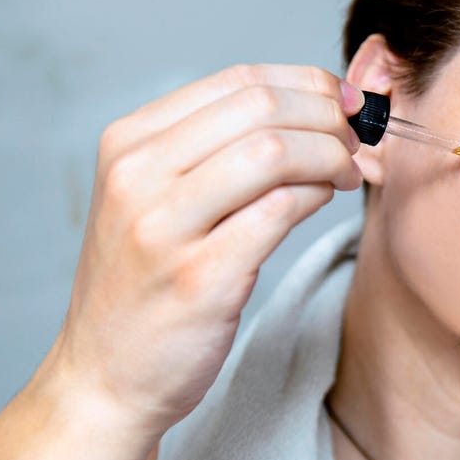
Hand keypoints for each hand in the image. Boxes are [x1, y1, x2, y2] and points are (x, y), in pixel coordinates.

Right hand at [46, 64, 363, 433]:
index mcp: (129, 143)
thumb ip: (218, 149)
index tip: (346, 103)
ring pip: (273, 151)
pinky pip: (279, 211)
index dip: (308, 84)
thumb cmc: (147, 284)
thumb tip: (317, 108)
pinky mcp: (199, 277)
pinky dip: (317, 197)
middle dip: (328, 117)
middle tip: (356, 142)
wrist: (104, 377)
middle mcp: (138, 176)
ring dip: (331, 156)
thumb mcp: (157, 198)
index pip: (237, 81)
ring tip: (348, 173)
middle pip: (261, 107)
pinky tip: (324, 201)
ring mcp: (164, 227)